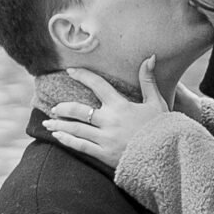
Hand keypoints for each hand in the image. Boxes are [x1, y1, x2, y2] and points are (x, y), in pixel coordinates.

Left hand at [45, 61, 170, 171]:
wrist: (165, 155)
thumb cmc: (162, 128)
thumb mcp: (156, 102)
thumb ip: (148, 80)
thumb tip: (151, 57)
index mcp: (120, 105)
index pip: (97, 85)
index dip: (82, 75)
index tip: (70, 71)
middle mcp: (109, 121)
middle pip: (79, 110)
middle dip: (64, 108)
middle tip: (55, 107)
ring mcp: (105, 138)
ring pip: (76, 129)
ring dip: (60, 125)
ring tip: (48, 122)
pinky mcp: (104, 154)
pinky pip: (81, 146)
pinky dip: (67, 140)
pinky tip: (57, 137)